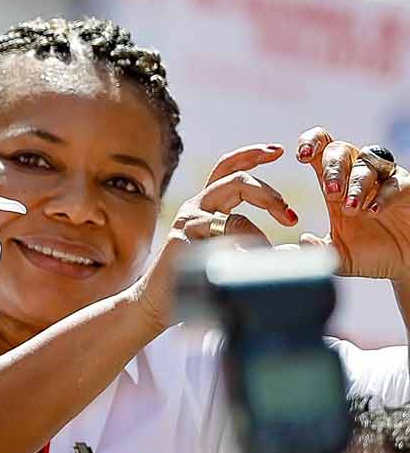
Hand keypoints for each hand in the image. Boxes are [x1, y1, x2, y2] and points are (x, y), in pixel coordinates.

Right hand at [131, 144, 293, 329]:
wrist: (159, 302)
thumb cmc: (198, 282)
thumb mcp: (230, 251)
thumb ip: (253, 241)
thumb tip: (293, 248)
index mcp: (206, 205)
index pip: (227, 169)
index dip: (251, 156)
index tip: (278, 150)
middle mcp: (196, 208)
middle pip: (233, 180)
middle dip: (267, 192)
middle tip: (290, 215)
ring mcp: (189, 222)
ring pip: (235, 213)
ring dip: (262, 231)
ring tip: (270, 258)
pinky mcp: (185, 239)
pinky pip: (227, 239)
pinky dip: (249, 252)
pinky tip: (252, 268)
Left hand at [295, 128, 409, 282]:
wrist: (405, 265)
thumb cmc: (370, 252)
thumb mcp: (338, 255)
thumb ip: (317, 250)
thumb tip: (302, 241)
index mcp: (334, 183)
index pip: (320, 148)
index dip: (310, 143)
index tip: (299, 156)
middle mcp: (357, 175)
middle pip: (341, 151)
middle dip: (333, 169)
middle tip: (330, 193)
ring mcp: (383, 180)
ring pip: (367, 164)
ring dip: (357, 184)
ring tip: (351, 208)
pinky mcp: (407, 189)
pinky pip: (395, 183)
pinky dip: (382, 196)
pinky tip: (372, 212)